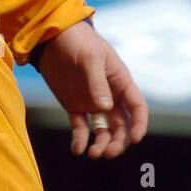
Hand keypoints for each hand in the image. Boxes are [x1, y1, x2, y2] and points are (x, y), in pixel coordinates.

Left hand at [36, 20, 148, 159]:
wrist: (51, 36)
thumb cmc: (77, 41)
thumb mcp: (90, 58)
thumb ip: (98, 82)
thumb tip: (105, 107)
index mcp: (120, 82)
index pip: (137, 107)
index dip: (139, 124)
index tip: (136, 139)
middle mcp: (110, 96)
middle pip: (121, 125)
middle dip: (118, 141)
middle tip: (108, 153)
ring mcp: (92, 102)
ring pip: (103, 130)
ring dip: (101, 144)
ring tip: (92, 154)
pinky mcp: (74, 106)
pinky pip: (81, 127)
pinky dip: (80, 140)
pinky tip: (77, 149)